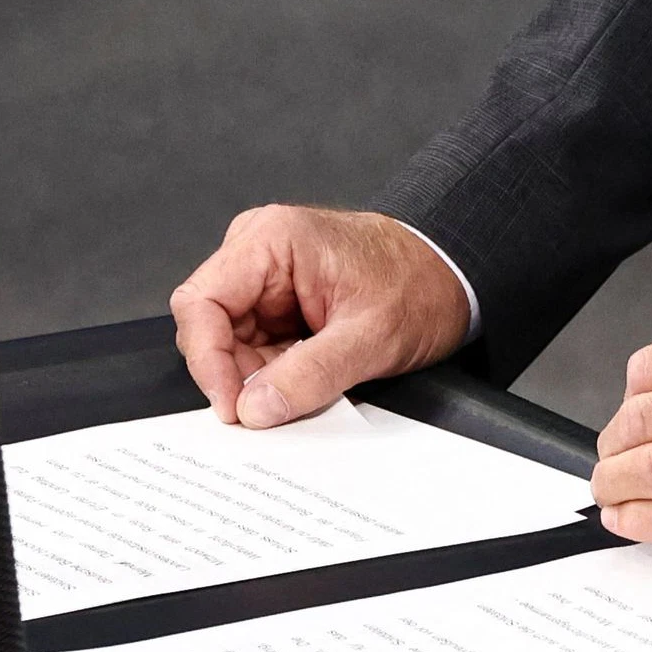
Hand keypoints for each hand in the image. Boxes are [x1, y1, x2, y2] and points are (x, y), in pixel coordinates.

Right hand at [169, 205, 472, 428]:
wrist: (450, 275)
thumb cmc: (418, 284)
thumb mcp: (370, 337)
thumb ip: (309, 374)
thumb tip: (254, 407)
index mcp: (271, 241)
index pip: (202, 303)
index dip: (207, 361)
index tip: (229, 405)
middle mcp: (258, 252)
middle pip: (210, 327)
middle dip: (236, 375)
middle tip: (271, 410)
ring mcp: (265, 279)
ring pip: (230, 345)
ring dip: (257, 378)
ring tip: (306, 387)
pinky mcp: (276, 304)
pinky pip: (254, 349)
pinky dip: (272, 375)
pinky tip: (305, 382)